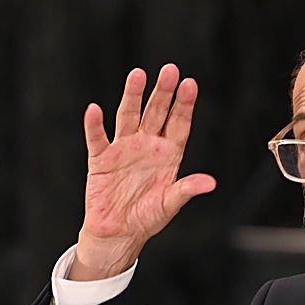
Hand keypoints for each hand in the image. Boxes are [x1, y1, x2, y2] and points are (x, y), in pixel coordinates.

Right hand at [73, 64, 216, 279]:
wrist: (119, 233)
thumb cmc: (147, 218)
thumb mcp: (170, 204)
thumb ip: (187, 189)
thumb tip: (210, 182)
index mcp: (168, 155)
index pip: (178, 124)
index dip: (184, 105)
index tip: (190, 84)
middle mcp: (147, 146)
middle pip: (155, 113)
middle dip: (163, 92)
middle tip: (170, 70)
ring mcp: (124, 149)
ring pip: (128, 117)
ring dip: (132, 97)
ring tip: (137, 75)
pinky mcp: (101, 159)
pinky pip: (98, 138)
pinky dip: (95, 125)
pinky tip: (95, 110)